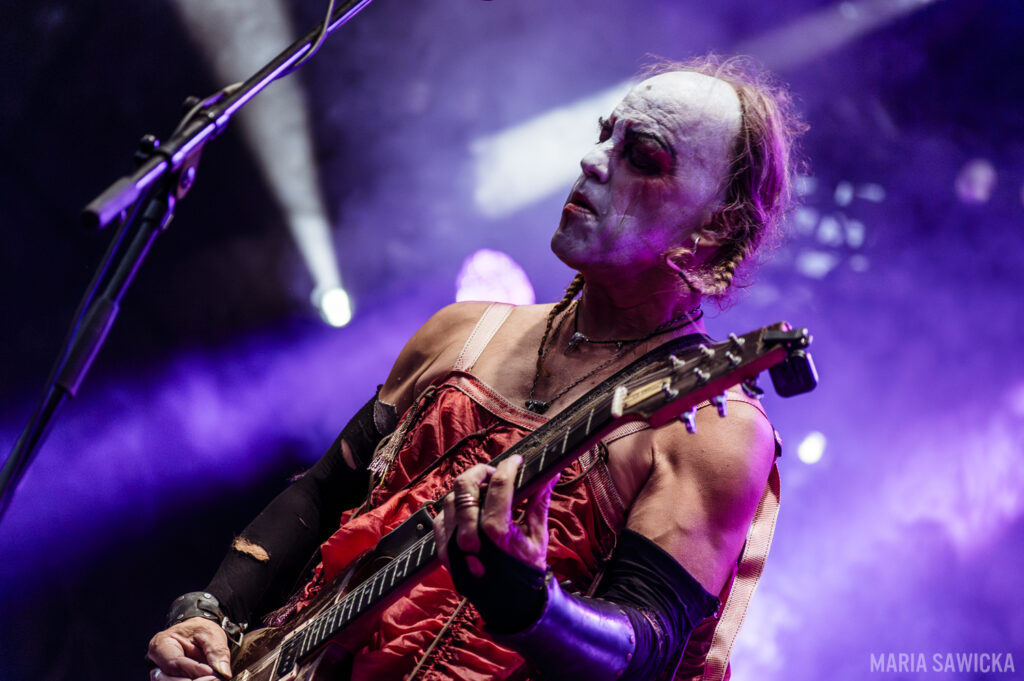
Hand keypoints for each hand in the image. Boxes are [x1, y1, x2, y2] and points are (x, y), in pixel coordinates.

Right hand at [147, 617, 231, 679]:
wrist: (196, 635)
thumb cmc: (201, 631)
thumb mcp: (211, 634)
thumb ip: (217, 651)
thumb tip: (224, 673)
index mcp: (161, 645)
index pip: (174, 663)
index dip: (194, 670)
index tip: (213, 675)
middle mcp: (157, 664)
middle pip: (170, 680)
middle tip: (215, 679)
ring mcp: (161, 676)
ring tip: (214, 679)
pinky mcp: (171, 680)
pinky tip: (209, 680)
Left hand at [434, 454, 558, 577]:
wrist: (512, 606)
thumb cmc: (526, 571)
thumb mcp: (538, 535)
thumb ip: (539, 501)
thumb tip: (548, 476)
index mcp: (496, 531)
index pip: (499, 485)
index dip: (509, 467)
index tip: (516, 461)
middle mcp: (470, 536)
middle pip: (466, 486)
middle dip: (482, 471)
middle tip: (496, 472)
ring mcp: (453, 545)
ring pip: (450, 499)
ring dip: (467, 490)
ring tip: (484, 491)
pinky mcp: (444, 552)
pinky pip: (440, 519)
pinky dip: (453, 510)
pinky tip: (468, 511)